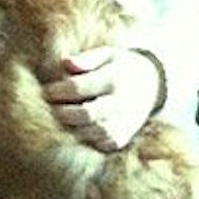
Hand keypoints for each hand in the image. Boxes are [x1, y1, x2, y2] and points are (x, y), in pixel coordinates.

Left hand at [42, 46, 161, 151]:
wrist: (153, 85)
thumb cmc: (120, 66)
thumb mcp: (107, 54)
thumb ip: (86, 59)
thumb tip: (64, 63)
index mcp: (114, 78)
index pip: (80, 87)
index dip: (59, 91)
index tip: (46, 92)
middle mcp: (122, 102)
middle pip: (87, 114)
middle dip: (63, 113)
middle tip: (49, 109)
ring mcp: (126, 122)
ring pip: (94, 132)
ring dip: (73, 128)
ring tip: (58, 121)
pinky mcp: (125, 136)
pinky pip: (103, 143)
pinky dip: (87, 139)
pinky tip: (75, 130)